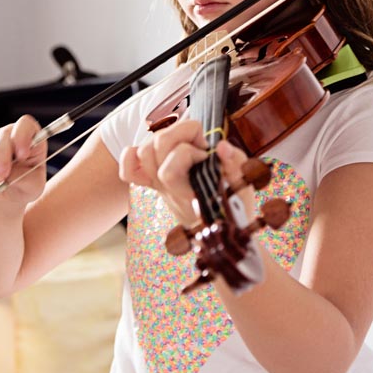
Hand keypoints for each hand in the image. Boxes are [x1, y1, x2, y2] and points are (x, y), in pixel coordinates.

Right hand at [0, 115, 46, 209]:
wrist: (6, 198)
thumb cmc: (24, 187)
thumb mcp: (33, 187)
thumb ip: (26, 179)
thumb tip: (9, 175)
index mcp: (30, 140)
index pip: (25, 125)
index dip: (22, 136)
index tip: (21, 155)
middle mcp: (10, 136)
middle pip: (3, 135)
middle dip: (1, 156)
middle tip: (1, 175)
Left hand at [119, 119, 255, 226]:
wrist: (218, 237)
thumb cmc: (234, 208)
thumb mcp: (244, 186)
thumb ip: (236, 164)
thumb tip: (221, 147)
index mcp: (192, 188)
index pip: (179, 156)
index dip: (194, 149)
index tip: (208, 155)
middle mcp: (169, 188)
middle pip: (155, 147)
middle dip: (176, 135)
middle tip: (196, 145)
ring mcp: (158, 188)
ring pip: (142, 151)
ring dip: (162, 141)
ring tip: (183, 147)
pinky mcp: (153, 186)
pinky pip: (128, 171)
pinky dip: (132, 156)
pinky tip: (154, 154)